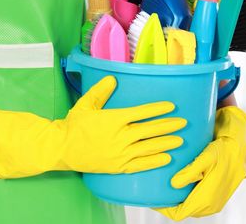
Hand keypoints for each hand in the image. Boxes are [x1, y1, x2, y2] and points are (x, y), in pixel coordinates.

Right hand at [0, 76, 186, 178]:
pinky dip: (154, 161)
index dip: (157, 109)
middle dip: (168, 125)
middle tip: (183, 123)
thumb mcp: (85, 104)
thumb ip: (100, 91)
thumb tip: (113, 78)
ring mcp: (120, 153)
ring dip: (165, 143)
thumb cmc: (74, 124)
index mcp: (114, 119)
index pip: (141, 112)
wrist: (62, 149)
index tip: (171, 106)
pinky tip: (166, 158)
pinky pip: (140, 165)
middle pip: (149, 130)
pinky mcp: (118, 167)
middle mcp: (120, 136)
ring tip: (180, 140)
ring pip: (148, 147)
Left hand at [155, 106, 245, 220]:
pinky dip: (184, 192)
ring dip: (175, 196)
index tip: (150, 196)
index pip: (180, 212)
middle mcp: (211, 203)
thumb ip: (191, 171)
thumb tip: (174, 185)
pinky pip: (195, 197)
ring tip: (161, 182)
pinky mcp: (215, 191)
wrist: (241, 142)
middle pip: (182, 209)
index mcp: (209, 199)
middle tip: (152, 186)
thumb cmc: (225, 148)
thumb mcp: (208, 156)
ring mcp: (214, 199)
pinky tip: (175, 180)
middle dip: (168, 201)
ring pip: (189, 204)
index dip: (164, 207)